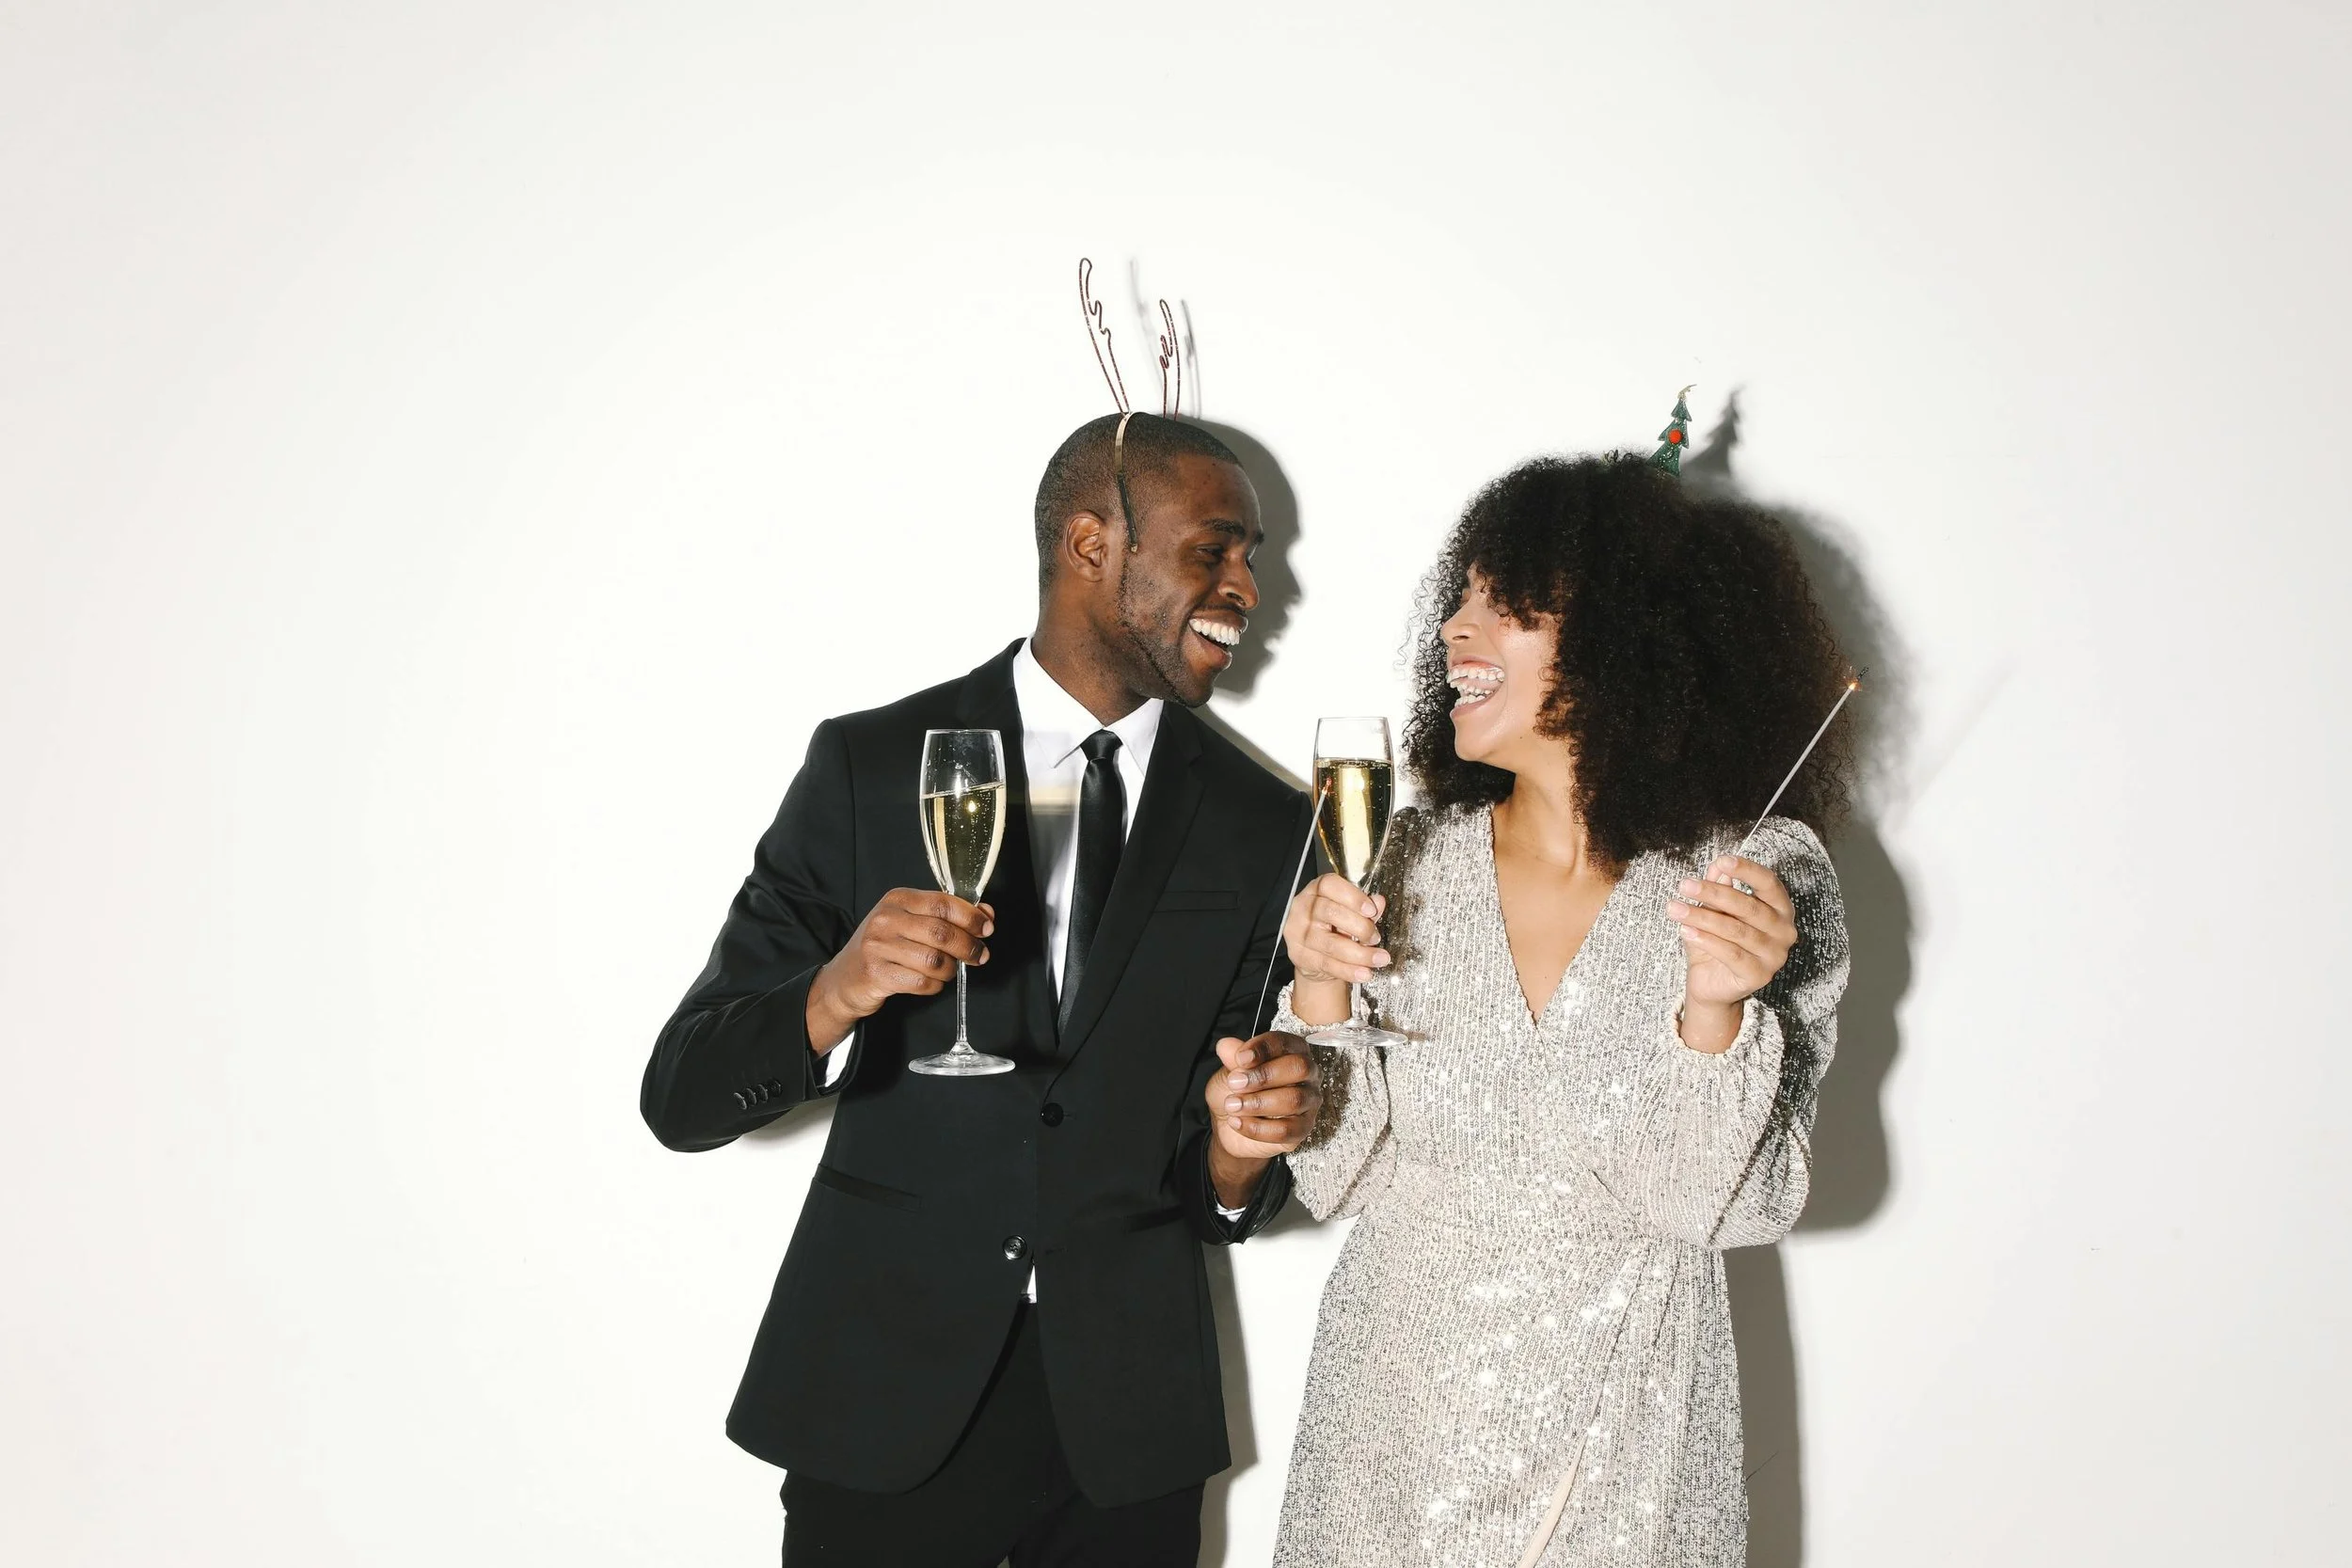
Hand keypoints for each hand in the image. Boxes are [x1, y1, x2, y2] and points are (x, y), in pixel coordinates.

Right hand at [806, 889, 992, 1051]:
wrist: (845, 977)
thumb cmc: (885, 946)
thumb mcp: (911, 922)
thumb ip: (947, 915)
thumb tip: (986, 914)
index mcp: (898, 899)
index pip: (943, 903)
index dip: (971, 917)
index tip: (987, 928)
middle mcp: (886, 919)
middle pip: (942, 933)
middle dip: (968, 947)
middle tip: (980, 956)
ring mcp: (879, 946)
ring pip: (934, 960)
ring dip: (950, 969)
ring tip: (949, 971)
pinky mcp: (877, 973)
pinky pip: (922, 982)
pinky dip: (935, 985)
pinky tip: (931, 982)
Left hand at [1204, 1031, 1321, 1205]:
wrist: (1233, 1127)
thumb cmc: (1236, 1090)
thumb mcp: (1227, 1072)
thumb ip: (1231, 1059)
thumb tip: (1228, 1046)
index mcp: (1290, 1050)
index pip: (1284, 1042)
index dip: (1262, 1049)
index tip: (1238, 1058)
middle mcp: (1307, 1073)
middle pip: (1297, 1069)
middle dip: (1262, 1076)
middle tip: (1235, 1083)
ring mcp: (1309, 1103)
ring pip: (1293, 1100)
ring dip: (1258, 1103)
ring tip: (1233, 1107)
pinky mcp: (1304, 1130)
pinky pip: (1287, 1130)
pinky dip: (1259, 1127)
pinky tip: (1239, 1124)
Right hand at [1282, 872, 1388, 1025]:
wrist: (1313, 956)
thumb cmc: (1331, 927)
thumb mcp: (1349, 913)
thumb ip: (1364, 908)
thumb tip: (1379, 902)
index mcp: (1316, 891)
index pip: (1330, 885)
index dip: (1353, 897)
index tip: (1371, 910)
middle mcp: (1303, 908)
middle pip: (1330, 912)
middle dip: (1360, 927)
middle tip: (1376, 938)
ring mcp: (1298, 932)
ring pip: (1331, 944)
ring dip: (1360, 954)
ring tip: (1379, 959)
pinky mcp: (1299, 955)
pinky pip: (1328, 964)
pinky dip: (1350, 971)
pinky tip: (1364, 973)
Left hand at [1666, 855, 1796, 1051]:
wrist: (1711, 982)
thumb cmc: (1717, 941)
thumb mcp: (1715, 910)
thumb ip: (1719, 887)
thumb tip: (1718, 866)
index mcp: (1780, 908)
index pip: (1769, 883)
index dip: (1747, 870)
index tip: (1722, 861)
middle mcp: (1784, 931)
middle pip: (1748, 906)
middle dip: (1713, 893)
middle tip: (1684, 885)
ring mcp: (1775, 955)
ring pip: (1735, 930)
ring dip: (1701, 916)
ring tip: (1675, 908)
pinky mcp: (1760, 975)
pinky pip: (1731, 953)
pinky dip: (1706, 940)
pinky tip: (1686, 930)